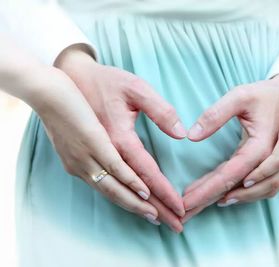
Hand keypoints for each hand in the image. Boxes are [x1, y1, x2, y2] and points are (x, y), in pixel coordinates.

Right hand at [56, 46, 185, 231]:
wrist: (64, 78)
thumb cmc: (102, 81)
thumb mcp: (136, 88)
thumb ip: (160, 111)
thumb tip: (181, 134)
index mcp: (118, 138)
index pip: (147, 174)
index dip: (165, 193)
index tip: (181, 208)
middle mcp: (101, 155)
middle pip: (131, 191)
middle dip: (156, 210)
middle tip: (176, 225)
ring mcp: (85, 160)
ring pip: (114, 193)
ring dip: (137, 208)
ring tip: (157, 219)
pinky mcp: (78, 160)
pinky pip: (102, 185)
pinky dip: (119, 197)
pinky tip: (130, 202)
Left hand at [181, 74, 278, 221]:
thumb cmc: (268, 94)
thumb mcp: (240, 97)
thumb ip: (215, 114)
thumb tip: (192, 136)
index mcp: (260, 147)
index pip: (228, 176)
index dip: (205, 191)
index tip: (184, 202)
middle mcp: (269, 162)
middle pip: (235, 190)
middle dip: (207, 201)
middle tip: (183, 214)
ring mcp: (274, 166)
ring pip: (247, 193)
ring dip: (221, 199)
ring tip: (198, 206)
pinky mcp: (272, 164)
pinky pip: (255, 187)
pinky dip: (237, 194)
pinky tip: (221, 194)